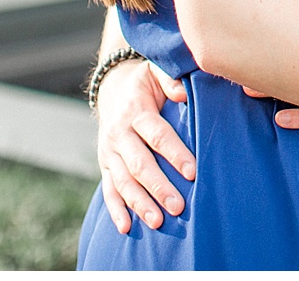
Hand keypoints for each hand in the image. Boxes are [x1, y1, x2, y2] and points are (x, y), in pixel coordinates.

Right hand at [95, 58, 195, 233]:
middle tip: (179, 206)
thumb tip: (183, 92)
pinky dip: (115, 210)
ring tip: (158, 222)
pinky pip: (108, 190)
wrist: (113, 89)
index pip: (157, 134)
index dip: (174, 153)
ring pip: (123, 182)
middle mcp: (119, 133)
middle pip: (139, 164)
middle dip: (159, 187)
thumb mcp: (155, 71)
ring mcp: (109, 152)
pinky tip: (126, 227)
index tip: (192, 172)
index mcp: (135, 110)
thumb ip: (170, 78)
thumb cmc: (146, 83)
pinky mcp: (105, 165)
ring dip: (140, 203)